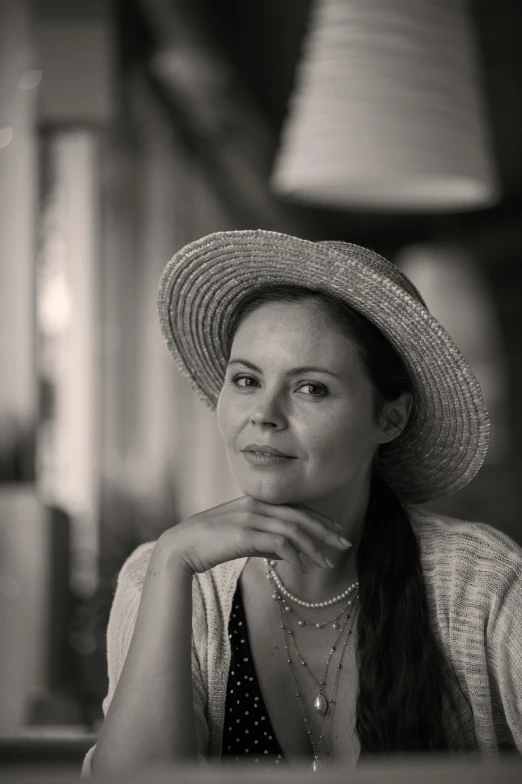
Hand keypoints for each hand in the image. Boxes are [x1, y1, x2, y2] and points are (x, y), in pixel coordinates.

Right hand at [155, 496, 351, 575]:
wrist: (181, 546)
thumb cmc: (210, 543)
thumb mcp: (242, 538)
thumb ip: (264, 542)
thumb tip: (287, 555)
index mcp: (257, 502)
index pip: (297, 508)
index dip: (320, 519)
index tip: (337, 531)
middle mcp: (257, 505)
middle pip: (301, 516)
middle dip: (326, 530)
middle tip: (345, 543)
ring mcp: (250, 517)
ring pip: (293, 530)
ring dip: (314, 547)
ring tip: (327, 563)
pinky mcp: (244, 533)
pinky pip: (278, 544)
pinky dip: (293, 556)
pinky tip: (301, 570)